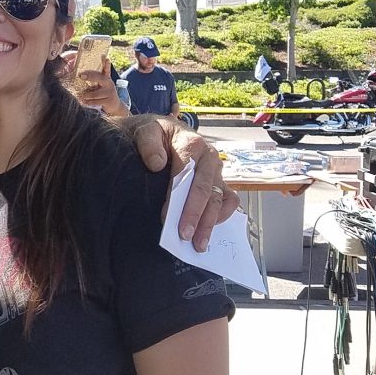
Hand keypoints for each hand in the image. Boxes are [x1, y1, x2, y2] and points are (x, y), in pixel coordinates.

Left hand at [59, 54, 127, 117]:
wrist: (115, 105)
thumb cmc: (104, 93)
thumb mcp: (101, 84)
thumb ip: (94, 78)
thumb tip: (82, 73)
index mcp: (106, 78)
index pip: (106, 69)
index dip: (105, 63)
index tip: (104, 56)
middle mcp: (109, 84)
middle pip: (100, 78)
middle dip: (90, 76)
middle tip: (81, 75)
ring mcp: (110, 92)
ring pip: (95, 93)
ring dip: (86, 95)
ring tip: (79, 95)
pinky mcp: (108, 101)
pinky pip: (95, 102)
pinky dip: (88, 102)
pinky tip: (83, 102)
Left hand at [123, 115, 237, 251]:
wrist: (161, 129)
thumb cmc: (154, 133)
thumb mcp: (146, 130)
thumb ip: (148, 143)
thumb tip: (156, 164)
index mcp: (192, 143)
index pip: (186, 174)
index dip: (178, 198)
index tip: (167, 218)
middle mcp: (209, 158)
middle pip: (205, 190)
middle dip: (196, 216)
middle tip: (185, 237)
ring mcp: (216, 171)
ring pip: (219, 198)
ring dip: (210, 222)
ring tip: (199, 244)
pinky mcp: (218, 181)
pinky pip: (229, 199)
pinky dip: (223, 215)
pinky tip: (210, 230)